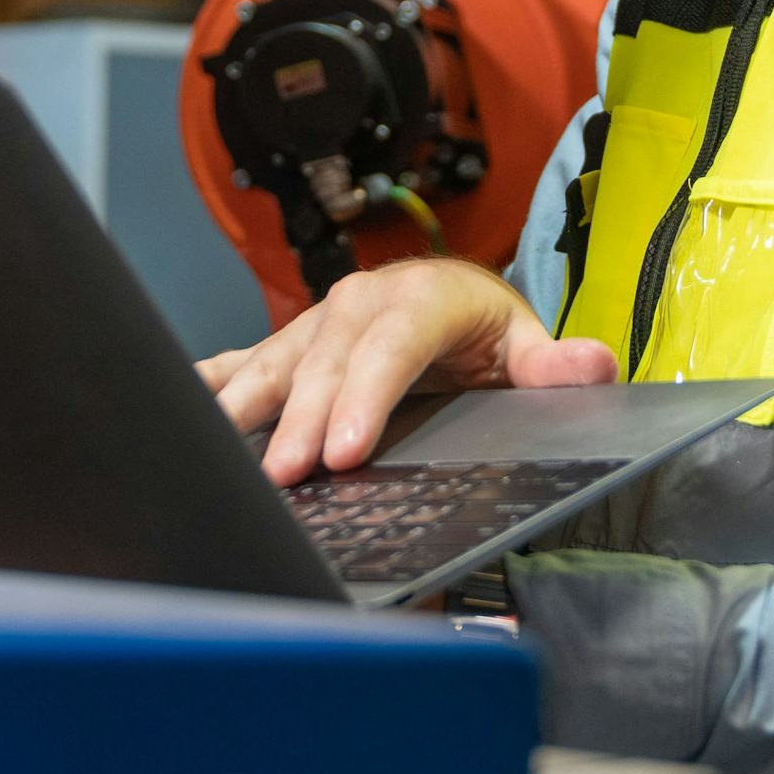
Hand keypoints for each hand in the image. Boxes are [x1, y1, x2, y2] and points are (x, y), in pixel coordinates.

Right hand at [197, 257, 617, 485]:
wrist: (454, 303)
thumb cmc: (488, 335)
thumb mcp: (527, 345)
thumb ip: (556, 366)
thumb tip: (591, 365)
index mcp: (424, 297)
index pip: (393, 346)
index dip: (365, 397)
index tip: (345, 451)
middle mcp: (362, 301)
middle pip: (325, 362)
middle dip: (301, 420)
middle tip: (285, 476)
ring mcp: (319, 320)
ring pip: (276, 360)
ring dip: (247, 407)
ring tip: (219, 450)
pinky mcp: (292, 341)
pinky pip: (243, 360)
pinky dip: (212, 383)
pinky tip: (182, 406)